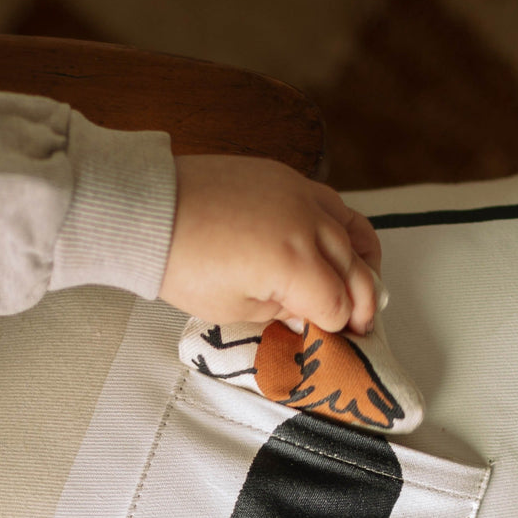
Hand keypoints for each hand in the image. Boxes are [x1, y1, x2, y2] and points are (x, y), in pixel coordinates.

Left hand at [160, 154, 381, 333]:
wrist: (149, 209)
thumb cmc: (181, 259)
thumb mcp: (234, 310)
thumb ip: (282, 313)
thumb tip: (306, 316)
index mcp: (293, 263)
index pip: (336, 305)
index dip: (338, 329)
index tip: (336, 339)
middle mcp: (306, 223)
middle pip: (355, 271)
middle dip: (361, 303)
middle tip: (358, 325)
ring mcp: (300, 195)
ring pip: (355, 232)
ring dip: (366, 263)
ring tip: (367, 285)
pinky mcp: (287, 178)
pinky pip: (334, 202)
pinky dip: (346, 228)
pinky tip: (343, 245)